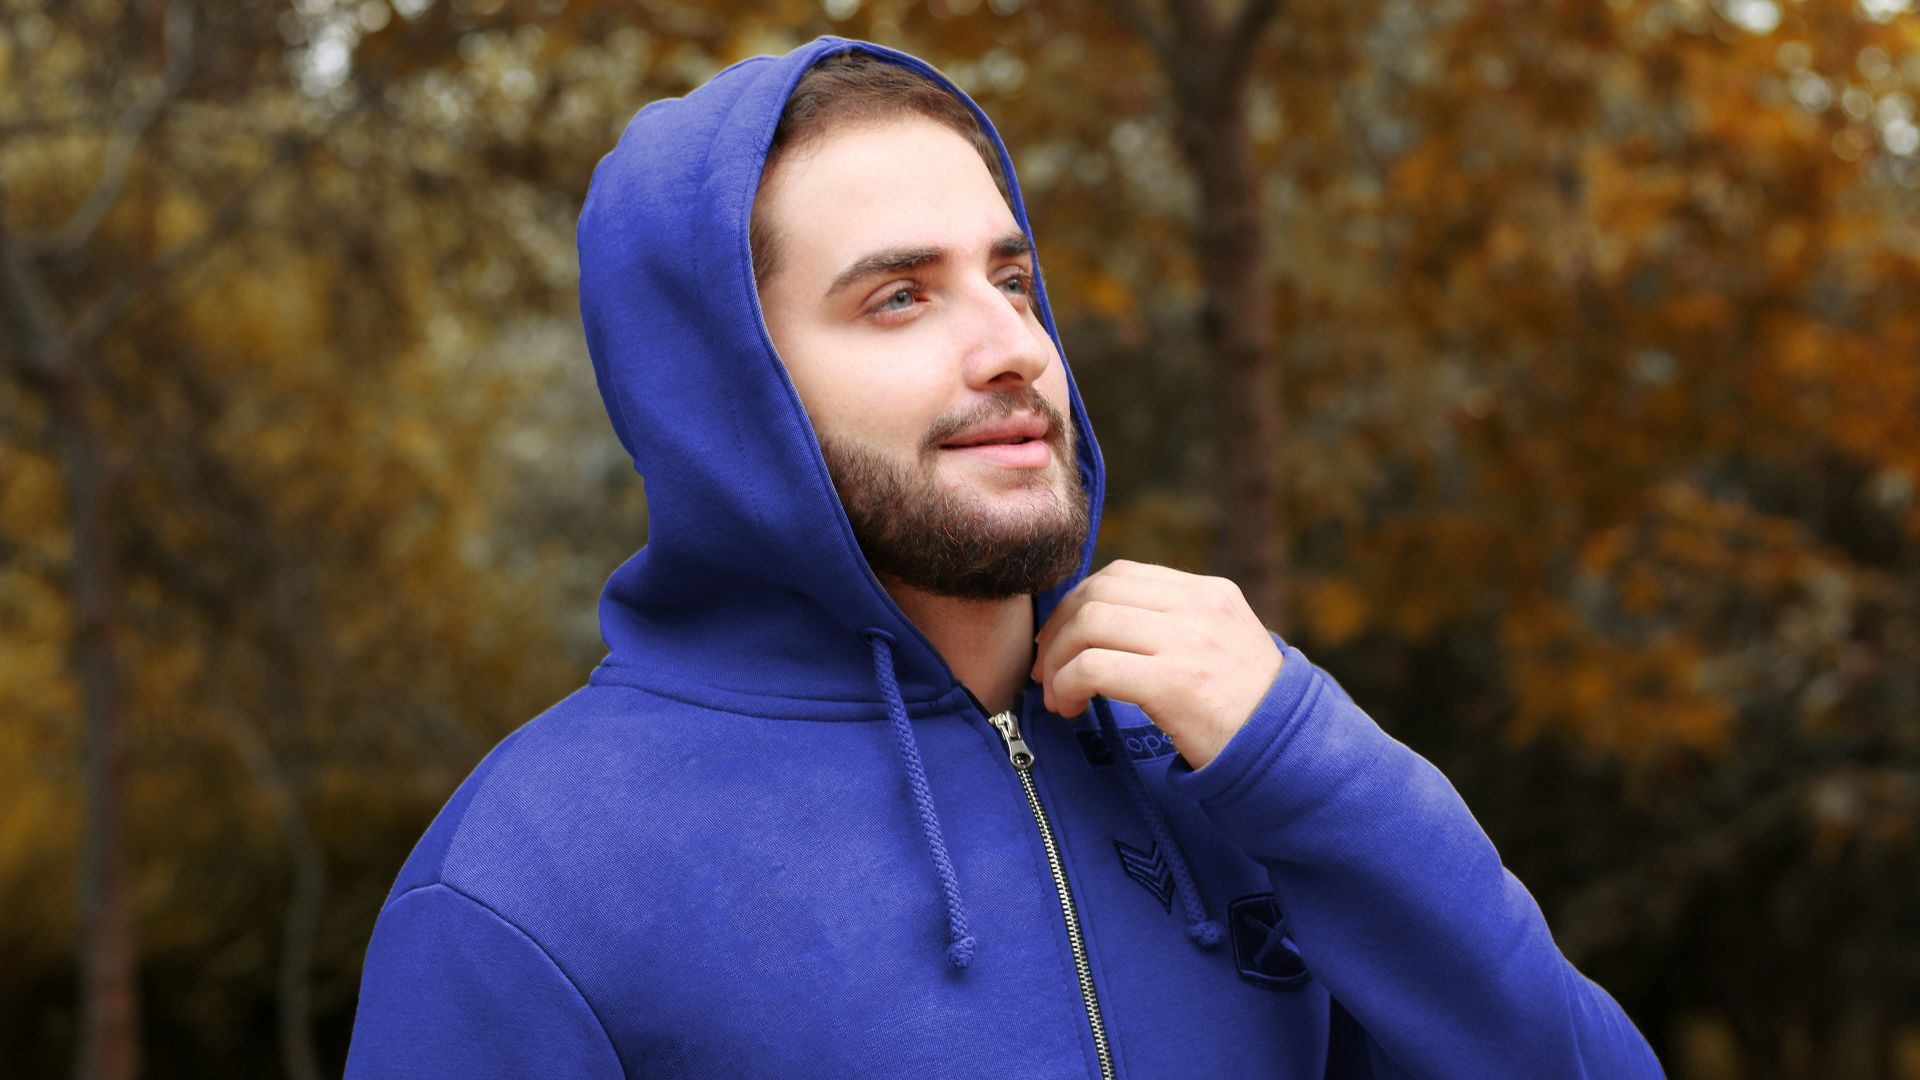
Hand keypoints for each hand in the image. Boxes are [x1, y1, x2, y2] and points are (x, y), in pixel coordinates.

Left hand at [1030, 559, 1283, 770]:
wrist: (1291, 756)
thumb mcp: (1224, 647)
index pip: (1122, 575)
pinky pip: (1091, 668)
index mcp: (1210, 593)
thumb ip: (1176, 625)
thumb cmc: (1247, 712)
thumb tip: (1100, 624)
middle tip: (1047, 670)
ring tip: (1058, 696)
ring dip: (1057, 662)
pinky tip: (1070, 707)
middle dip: (1058, 631)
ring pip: (1087, 625)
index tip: (1062, 641)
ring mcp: (1188, 641)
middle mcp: (1199, 607)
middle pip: (1097, 594)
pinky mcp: (1174, 682)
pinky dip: (1066, 685)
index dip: (1078, 605)